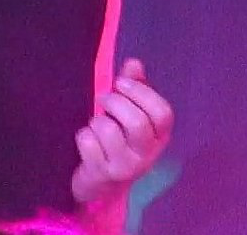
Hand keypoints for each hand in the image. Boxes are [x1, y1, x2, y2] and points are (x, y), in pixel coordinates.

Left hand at [71, 59, 174, 206]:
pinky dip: (83, 136)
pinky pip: (87, 142)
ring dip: (96, 120)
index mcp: (159, 137)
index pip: (163, 113)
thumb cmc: (118, 140)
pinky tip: (87, 141)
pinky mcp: (102, 174)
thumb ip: (134, 87)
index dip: (141, 92)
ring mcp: (125, 167)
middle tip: (103, 99)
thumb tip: (133, 62)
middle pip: (137, 122)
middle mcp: (147, 154)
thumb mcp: (130, 113)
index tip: (120, 83)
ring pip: (108, 130)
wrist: (101, 183)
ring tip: (96, 125)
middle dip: (115, 103)